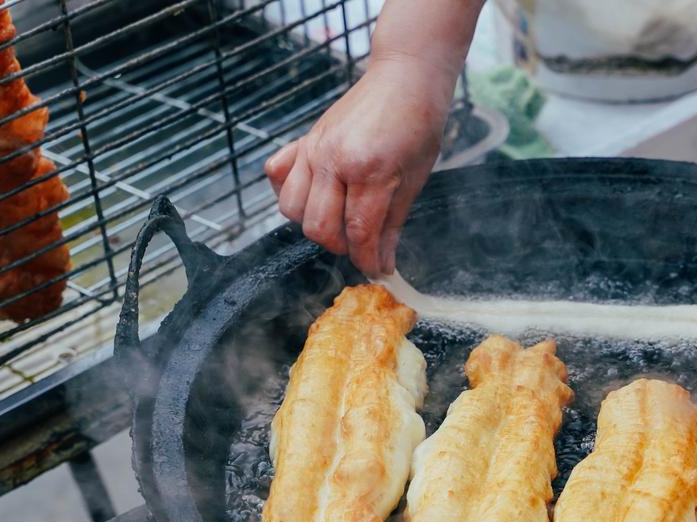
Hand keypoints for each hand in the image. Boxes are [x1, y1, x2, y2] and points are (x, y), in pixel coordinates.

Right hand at [264, 56, 452, 275]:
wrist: (405, 76)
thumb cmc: (418, 124)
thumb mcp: (415, 179)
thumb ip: (393, 223)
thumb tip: (383, 263)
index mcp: (369, 170)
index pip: (358, 232)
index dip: (366, 259)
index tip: (375, 270)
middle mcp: (333, 160)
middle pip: (318, 226)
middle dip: (339, 246)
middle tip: (360, 243)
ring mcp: (314, 148)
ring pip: (291, 207)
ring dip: (313, 223)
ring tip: (339, 219)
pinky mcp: (305, 139)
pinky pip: (277, 174)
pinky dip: (290, 190)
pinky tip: (315, 193)